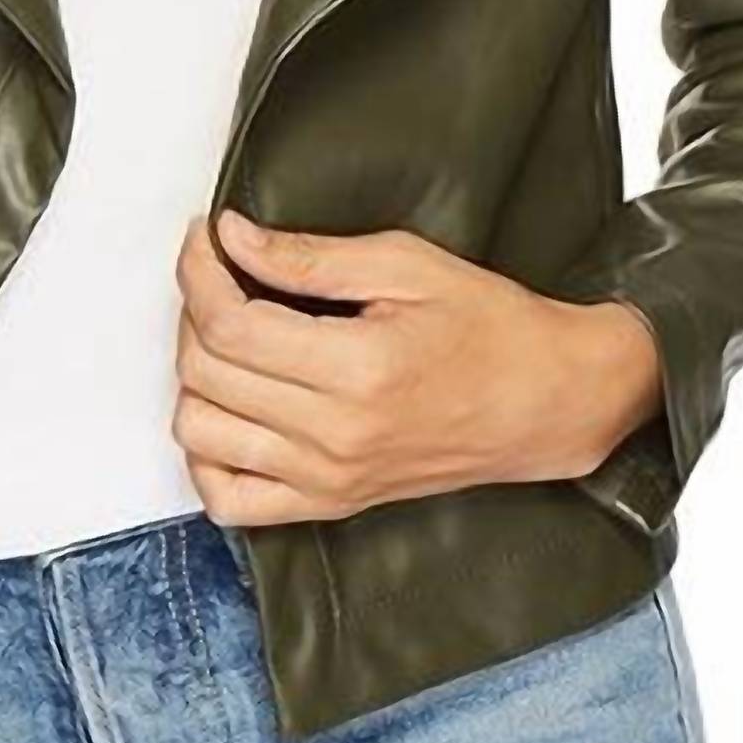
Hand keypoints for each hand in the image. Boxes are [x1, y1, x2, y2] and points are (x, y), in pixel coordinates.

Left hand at [172, 210, 664, 527]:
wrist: (548, 401)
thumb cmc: (490, 327)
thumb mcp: (407, 264)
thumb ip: (311, 256)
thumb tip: (233, 237)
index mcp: (357, 369)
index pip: (229, 324)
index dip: (198, 271)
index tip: (206, 237)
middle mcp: (335, 436)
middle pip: (206, 373)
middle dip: (194, 309)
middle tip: (222, 274)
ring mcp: (328, 479)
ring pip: (201, 432)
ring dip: (196, 376)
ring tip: (230, 336)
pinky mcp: (329, 504)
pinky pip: (228, 499)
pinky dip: (208, 454)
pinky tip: (231, 409)